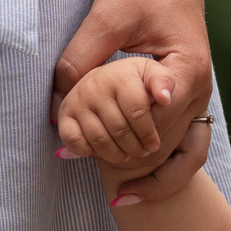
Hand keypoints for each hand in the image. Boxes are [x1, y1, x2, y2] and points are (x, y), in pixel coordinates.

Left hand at [52, 0, 212, 199]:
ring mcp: (197, 95)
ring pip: (174, 152)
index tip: (80, 151)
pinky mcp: (185, 94)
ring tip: (110, 186)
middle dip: (126, 162)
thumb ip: (82, 61)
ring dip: (141, 166)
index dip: (116, 142)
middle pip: (164, 148)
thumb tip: (55, 106)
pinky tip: (125, 170)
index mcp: (187, 71)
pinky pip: (178, 142)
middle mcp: (200, 90)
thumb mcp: (106, 19)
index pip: (152, 124)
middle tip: (83, 169)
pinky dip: (153, 158)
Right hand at [58, 53, 176, 167]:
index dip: (148, 133)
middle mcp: (94, 84)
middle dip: (135, 147)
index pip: (137, 112)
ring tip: (127, 155)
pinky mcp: (65, 113)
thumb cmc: (136, 81)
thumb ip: (164, 82)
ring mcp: (77, 99)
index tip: (154, 144)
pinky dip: (89, 152)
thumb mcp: (153, 75)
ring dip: (116, 154)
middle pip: (119, 129)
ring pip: (98, 138)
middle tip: (143, 152)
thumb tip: (165, 99)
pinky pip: (74, 141)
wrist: (107, 79)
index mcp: (120, 74)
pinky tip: (104, 151)